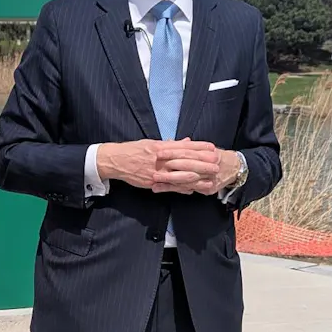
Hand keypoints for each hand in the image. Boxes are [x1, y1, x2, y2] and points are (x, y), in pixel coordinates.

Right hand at [97, 139, 230, 193]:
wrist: (115, 160)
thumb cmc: (133, 150)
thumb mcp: (151, 143)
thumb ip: (170, 143)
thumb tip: (186, 141)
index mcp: (161, 146)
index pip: (183, 146)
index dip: (199, 147)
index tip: (212, 147)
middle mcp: (160, 158)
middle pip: (185, 160)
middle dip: (202, 162)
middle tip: (217, 163)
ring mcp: (156, 171)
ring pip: (179, 174)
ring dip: (196, 176)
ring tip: (209, 178)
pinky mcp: (152, 181)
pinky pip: (170, 186)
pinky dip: (181, 188)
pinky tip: (192, 189)